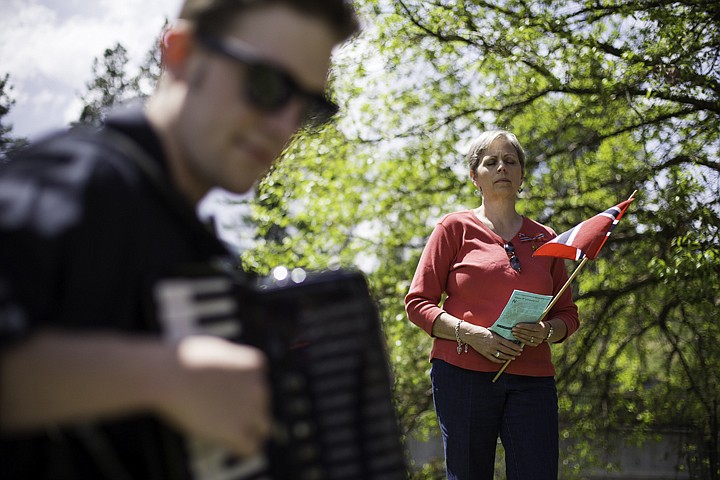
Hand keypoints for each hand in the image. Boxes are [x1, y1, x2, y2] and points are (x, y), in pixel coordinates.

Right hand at [160, 336, 270, 457]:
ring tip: (232, 433)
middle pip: (262, 404)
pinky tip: (231, 446)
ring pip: (263, 427)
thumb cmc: (183, 359)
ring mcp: (250, 410)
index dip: (245, 389)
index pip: (260, 381)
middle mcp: (258, 387)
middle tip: (227, 413)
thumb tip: (224, 369)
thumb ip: (228, 362)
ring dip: (249, 430)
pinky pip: (251, 447)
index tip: (232, 394)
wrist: (171, 376)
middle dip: (247, 409)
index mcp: (253, 365)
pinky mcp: (237, 431)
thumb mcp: (216, 349)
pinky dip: (242, 448)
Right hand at [464, 325, 522, 362]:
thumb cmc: (480, 330)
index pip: (508, 344)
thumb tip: (507, 339)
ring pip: (501, 356)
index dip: (515, 347)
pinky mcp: (485, 353)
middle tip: (519, 353)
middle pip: (506, 350)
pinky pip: (494, 359)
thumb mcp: (491, 331)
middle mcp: (493, 345)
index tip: (520, 348)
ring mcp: (489, 350)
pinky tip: (503, 360)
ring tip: (513, 357)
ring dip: (508, 357)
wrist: (470, 334)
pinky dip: (499, 361)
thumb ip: (498, 336)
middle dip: (514, 352)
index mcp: (495, 338)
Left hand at [512, 321, 548, 347]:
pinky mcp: (536, 344)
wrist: (547, 331)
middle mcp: (541, 335)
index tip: (517, 325)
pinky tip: (517, 337)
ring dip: (519, 335)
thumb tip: (520, 319)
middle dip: (520, 331)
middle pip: (529, 333)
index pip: (532, 327)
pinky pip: (527, 343)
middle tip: (513, 329)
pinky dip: (521, 340)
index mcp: (542, 328)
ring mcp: (539, 340)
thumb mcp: (538, 321)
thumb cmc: (539, 324)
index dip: (524, 326)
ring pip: (527, 338)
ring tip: (513, 333)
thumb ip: (531, 322)